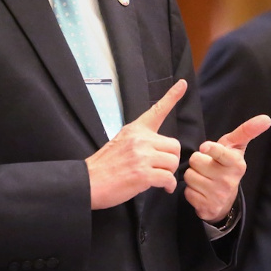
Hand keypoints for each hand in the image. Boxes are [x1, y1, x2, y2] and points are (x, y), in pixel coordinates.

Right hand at [86, 79, 185, 209]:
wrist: (88, 182)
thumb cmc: (105, 166)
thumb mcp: (121, 142)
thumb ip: (140, 141)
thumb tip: (158, 149)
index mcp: (135, 129)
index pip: (157, 110)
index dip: (172, 96)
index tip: (182, 84)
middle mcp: (141, 139)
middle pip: (175, 146)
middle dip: (171, 159)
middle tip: (162, 168)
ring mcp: (142, 156)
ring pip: (173, 162)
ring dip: (169, 173)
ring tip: (158, 178)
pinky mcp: (143, 174)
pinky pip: (168, 178)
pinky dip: (168, 185)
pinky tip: (163, 187)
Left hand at [184, 114, 270, 222]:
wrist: (226, 199)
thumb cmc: (227, 164)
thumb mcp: (236, 147)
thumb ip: (247, 131)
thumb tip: (267, 118)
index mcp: (236, 164)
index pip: (221, 153)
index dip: (211, 149)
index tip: (204, 147)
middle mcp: (228, 180)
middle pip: (195, 160)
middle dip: (198, 161)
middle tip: (207, 165)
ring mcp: (218, 195)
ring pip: (189, 176)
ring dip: (193, 176)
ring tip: (204, 178)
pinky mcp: (207, 208)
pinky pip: (187, 192)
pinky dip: (191, 191)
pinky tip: (201, 191)